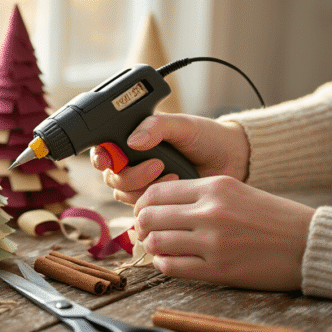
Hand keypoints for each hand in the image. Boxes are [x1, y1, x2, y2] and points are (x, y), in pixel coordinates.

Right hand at [90, 113, 250, 203]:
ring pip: (123, 194)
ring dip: (144, 186)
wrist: (232, 160)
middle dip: (130, 175)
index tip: (108, 160)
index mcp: (132, 139)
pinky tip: (175, 185)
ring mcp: (143, 183)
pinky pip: (141, 206)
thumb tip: (133, 141)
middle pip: (112, 176)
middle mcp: (132, 162)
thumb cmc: (207, 138)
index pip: (103, 150)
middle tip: (157, 165)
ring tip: (172, 174)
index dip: (100, 157)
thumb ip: (157, 126)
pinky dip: (156, 199)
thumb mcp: (182, 125)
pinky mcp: (155, 201)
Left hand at [134, 176, 314, 290]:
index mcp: (214, 188)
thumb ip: (196, 195)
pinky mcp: (218, 269)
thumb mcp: (234, 191)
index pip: (155, 192)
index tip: (142, 212)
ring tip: (159, 246)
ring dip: (151, 246)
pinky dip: (163, 264)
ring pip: (156, 242)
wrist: (307, 244)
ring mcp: (213, 242)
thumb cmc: (270, 217)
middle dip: (141, 226)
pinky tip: (170, 260)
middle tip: (145, 231)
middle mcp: (210, 213)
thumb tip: (154, 206)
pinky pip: (171, 267)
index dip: (141, 204)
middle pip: (149, 217)